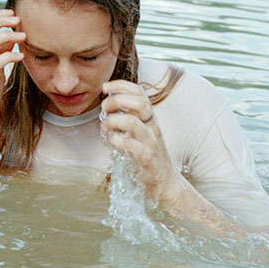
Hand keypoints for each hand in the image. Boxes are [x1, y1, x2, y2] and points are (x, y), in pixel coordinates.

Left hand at [101, 79, 182, 204]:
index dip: (121, 85)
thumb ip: (129, 116)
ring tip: (105, 128)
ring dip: (112, 122)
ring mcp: (150, 142)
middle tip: (104, 108)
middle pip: (139, 103)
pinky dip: (116, 140)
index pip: (139, 92)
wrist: (164, 181)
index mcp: (150, 117)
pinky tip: (112, 142)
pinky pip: (130, 145)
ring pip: (132, 122)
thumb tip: (108, 102)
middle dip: (116, 101)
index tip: (105, 87)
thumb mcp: (141, 131)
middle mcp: (152, 126)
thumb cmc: (147, 154)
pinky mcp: (146, 158)